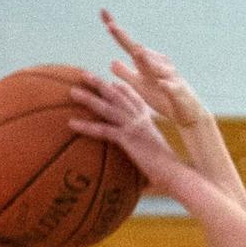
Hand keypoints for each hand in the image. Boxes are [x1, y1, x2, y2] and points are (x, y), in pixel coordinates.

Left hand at [67, 72, 179, 193]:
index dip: (122, 89)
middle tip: (83, 73)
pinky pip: (103, 130)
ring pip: (107, 107)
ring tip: (72, 91)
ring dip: (89, 98)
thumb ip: (146, 147)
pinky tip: (72, 123)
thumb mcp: (156, 152)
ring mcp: (134, 126)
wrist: (173, 173)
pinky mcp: (128, 139)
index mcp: (147, 120)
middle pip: (117, 95)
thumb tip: (142, 158)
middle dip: (100, 83)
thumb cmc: (167, 169)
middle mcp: (140, 119)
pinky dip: (86, 126)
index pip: (134, 98)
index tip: (111, 81)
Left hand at [100, 9, 205, 127]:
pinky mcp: (177, 92)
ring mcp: (169, 77)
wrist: (186, 112)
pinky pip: (171, 88)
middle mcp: (158, 64)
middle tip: (111, 26)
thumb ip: (127, 74)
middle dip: (125, 39)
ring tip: (137, 51)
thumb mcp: (140, 86)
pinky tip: (162, 84)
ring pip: (156, 67)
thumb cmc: (162, 97)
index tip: (102, 12)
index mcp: (147, 61)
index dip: (116, 32)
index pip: (128, 44)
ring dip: (146, 60)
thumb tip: (112, 62)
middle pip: (138, 50)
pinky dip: (167, 85)